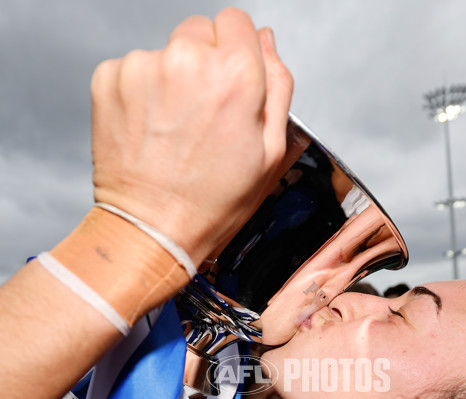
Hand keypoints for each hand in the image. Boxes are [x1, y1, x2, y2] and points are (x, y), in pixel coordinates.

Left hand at [91, 8, 292, 267]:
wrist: (152, 230)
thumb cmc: (212, 203)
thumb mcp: (270, 153)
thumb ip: (278, 86)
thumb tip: (265, 42)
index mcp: (236, 75)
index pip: (237, 22)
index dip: (237, 53)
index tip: (229, 83)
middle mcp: (188, 60)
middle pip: (199, 31)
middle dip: (204, 64)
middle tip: (201, 116)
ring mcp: (143, 67)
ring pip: (165, 52)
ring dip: (171, 80)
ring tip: (173, 130)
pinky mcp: (109, 79)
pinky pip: (132, 69)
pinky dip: (140, 93)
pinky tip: (150, 130)